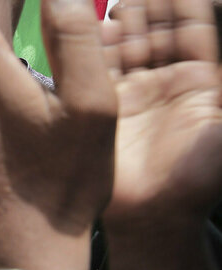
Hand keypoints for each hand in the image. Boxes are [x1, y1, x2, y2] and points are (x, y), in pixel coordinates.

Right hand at [103, 0, 221, 225]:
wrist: (153, 214)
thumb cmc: (198, 176)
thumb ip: (221, 87)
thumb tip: (218, 59)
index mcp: (201, 81)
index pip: (194, 29)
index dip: (185, 4)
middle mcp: (166, 81)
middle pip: (158, 29)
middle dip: (151, 4)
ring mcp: (133, 92)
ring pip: (127, 42)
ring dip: (123, 17)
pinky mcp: (102, 105)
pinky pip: (98, 66)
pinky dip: (95, 44)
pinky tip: (95, 24)